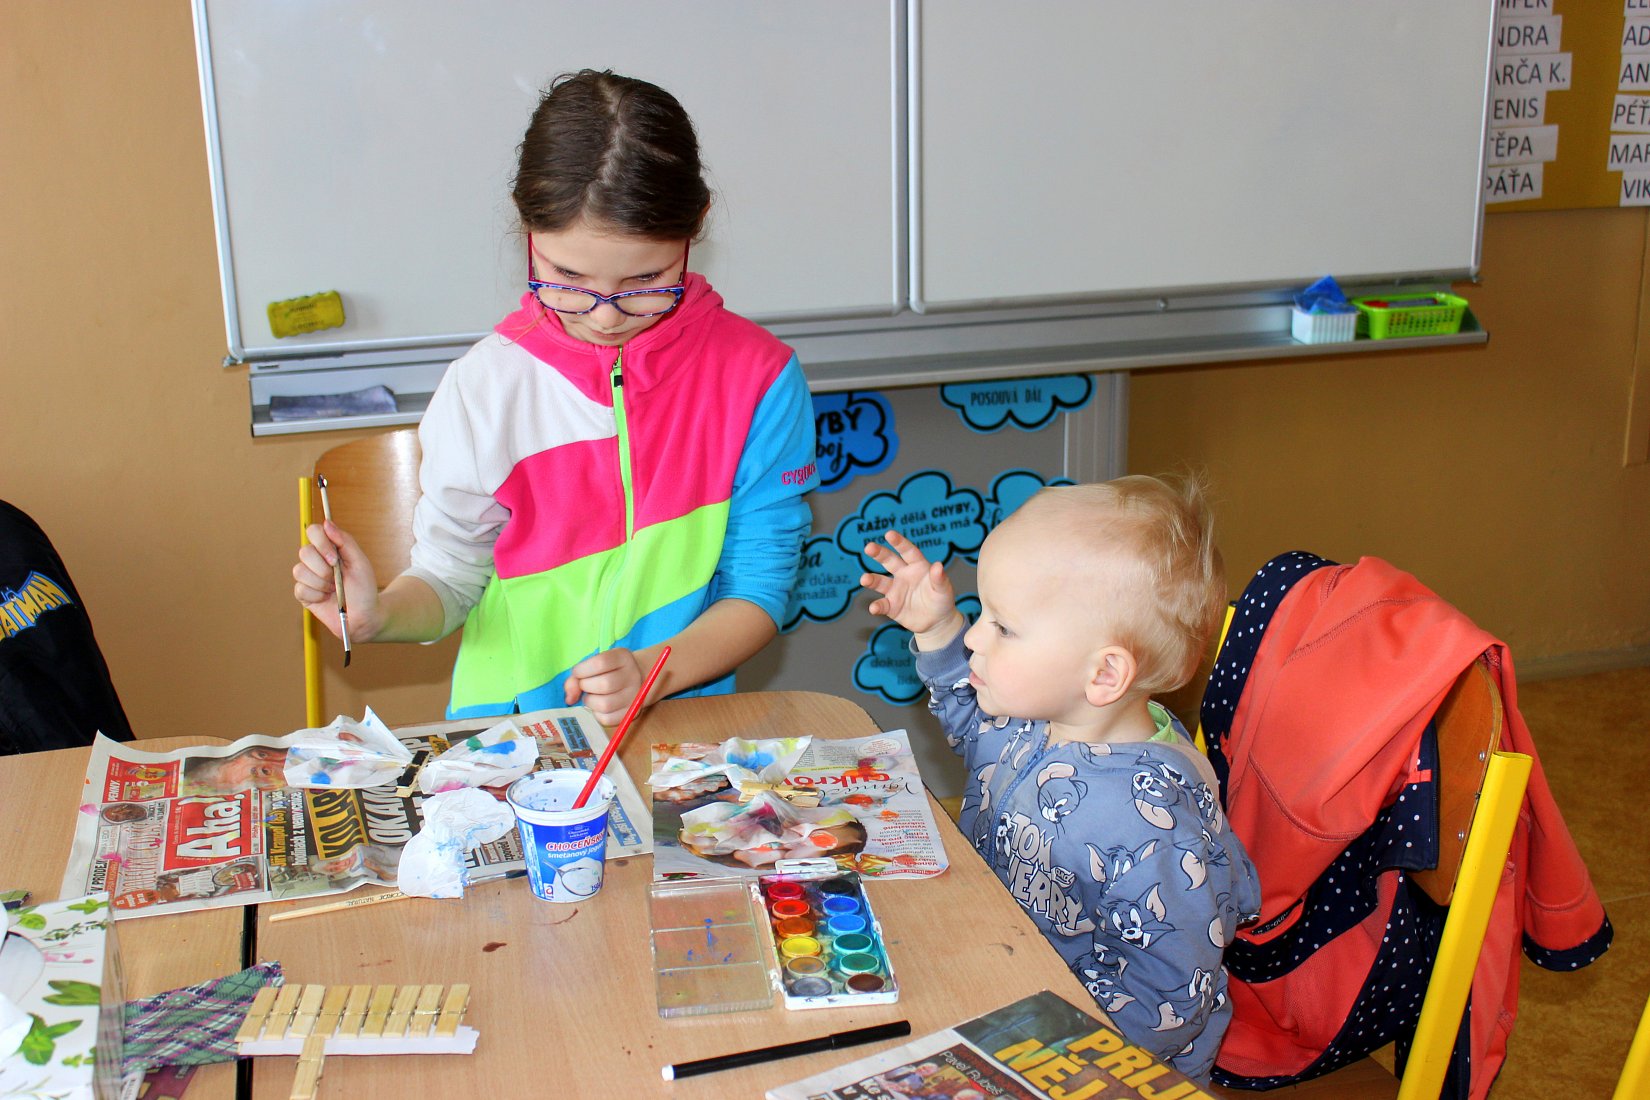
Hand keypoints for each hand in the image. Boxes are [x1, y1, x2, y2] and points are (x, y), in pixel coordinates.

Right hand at [293, 520, 381, 640]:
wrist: (363, 616)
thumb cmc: (364, 588)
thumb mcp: (360, 562)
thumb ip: (345, 541)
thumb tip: (327, 522)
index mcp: (330, 548)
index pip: (313, 531)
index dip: (321, 543)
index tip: (334, 559)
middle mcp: (316, 559)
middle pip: (304, 551)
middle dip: (323, 569)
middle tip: (337, 579)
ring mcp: (308, 576)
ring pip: (300, 571)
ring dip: (321, 584)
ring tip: (333, 590)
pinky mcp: (303, 593)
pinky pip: (300, 589)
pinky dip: (316, 595)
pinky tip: (326, 598)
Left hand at [564, 647, 645, 726]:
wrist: (635, 680)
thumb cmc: (608, 670)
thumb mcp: (595, 663)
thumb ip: (577, 676)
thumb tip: (569, 698)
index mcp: (623, 657)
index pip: (600, 663)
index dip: (582, 670)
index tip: (577, 673)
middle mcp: (632, 676)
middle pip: (604, 684)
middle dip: (585, 686)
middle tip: (585, 686)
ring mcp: (635, 696)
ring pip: (605, 704)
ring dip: (590, 702)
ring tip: (591, 696)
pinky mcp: (632, 713)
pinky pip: (608, 719)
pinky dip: (597, 714)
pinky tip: (597, 707)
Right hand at [860, 529, 964, 647]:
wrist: (937, 621)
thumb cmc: (941, 600)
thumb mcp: (944, 589)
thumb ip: (940, 578)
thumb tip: (938, 565)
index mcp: (917, 566)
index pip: (908, 551)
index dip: (899, 542)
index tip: (889, 534)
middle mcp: (903, 574)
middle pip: (889, 561)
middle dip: (879, 553)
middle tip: (869, 547)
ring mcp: (895, 590)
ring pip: (880, 582)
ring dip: (872, 580)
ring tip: (864, 579)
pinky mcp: (891, 606)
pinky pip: (882, 604)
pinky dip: (877, 606)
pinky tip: (874, 608)